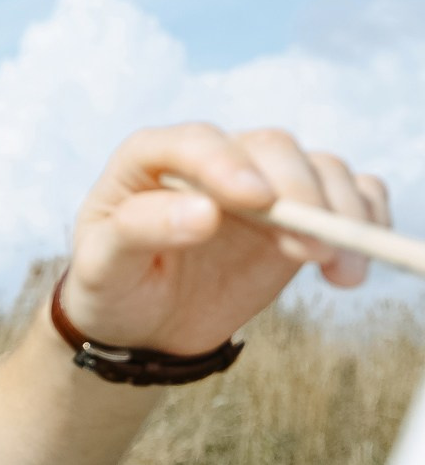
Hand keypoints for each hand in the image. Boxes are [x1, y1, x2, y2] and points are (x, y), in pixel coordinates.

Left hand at [63, 124, 390, 352]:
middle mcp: (212, 160)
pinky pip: (348, 194)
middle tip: (309, 248)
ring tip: (338, 265)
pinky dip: (365, 219)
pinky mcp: (296, 212)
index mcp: (150, 160)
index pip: (194, 142)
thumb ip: (138, 230)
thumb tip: (204, 212)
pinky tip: (353, 264)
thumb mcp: (100, 265)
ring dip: (340, 211)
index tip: (256, 200)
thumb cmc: (112, 286)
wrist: (141, 322)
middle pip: (269, 148)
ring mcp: (260, 183)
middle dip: (297, 192)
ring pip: (317, 168)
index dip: (227, 164)